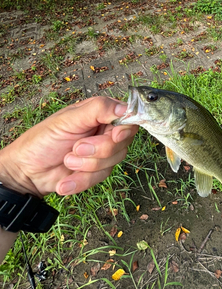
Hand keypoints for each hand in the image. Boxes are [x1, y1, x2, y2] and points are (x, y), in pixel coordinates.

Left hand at [0, 96, 137, 197]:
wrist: (26, 171)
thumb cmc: (42, 140)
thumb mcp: (68, 120)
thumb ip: (98, 110)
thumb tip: (124, 107)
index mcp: (101, 113)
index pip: (127, 117)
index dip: (124, 129)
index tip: (114, 135)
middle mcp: (105, 131)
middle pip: (122, 142)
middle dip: (97, 149)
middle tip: (76, 147)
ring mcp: (102, 153)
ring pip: (112, 162)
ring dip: (85, 165)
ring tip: (67, 160)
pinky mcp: (96, 172)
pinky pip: (100, 179)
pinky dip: (80, 181)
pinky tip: (65, 181)